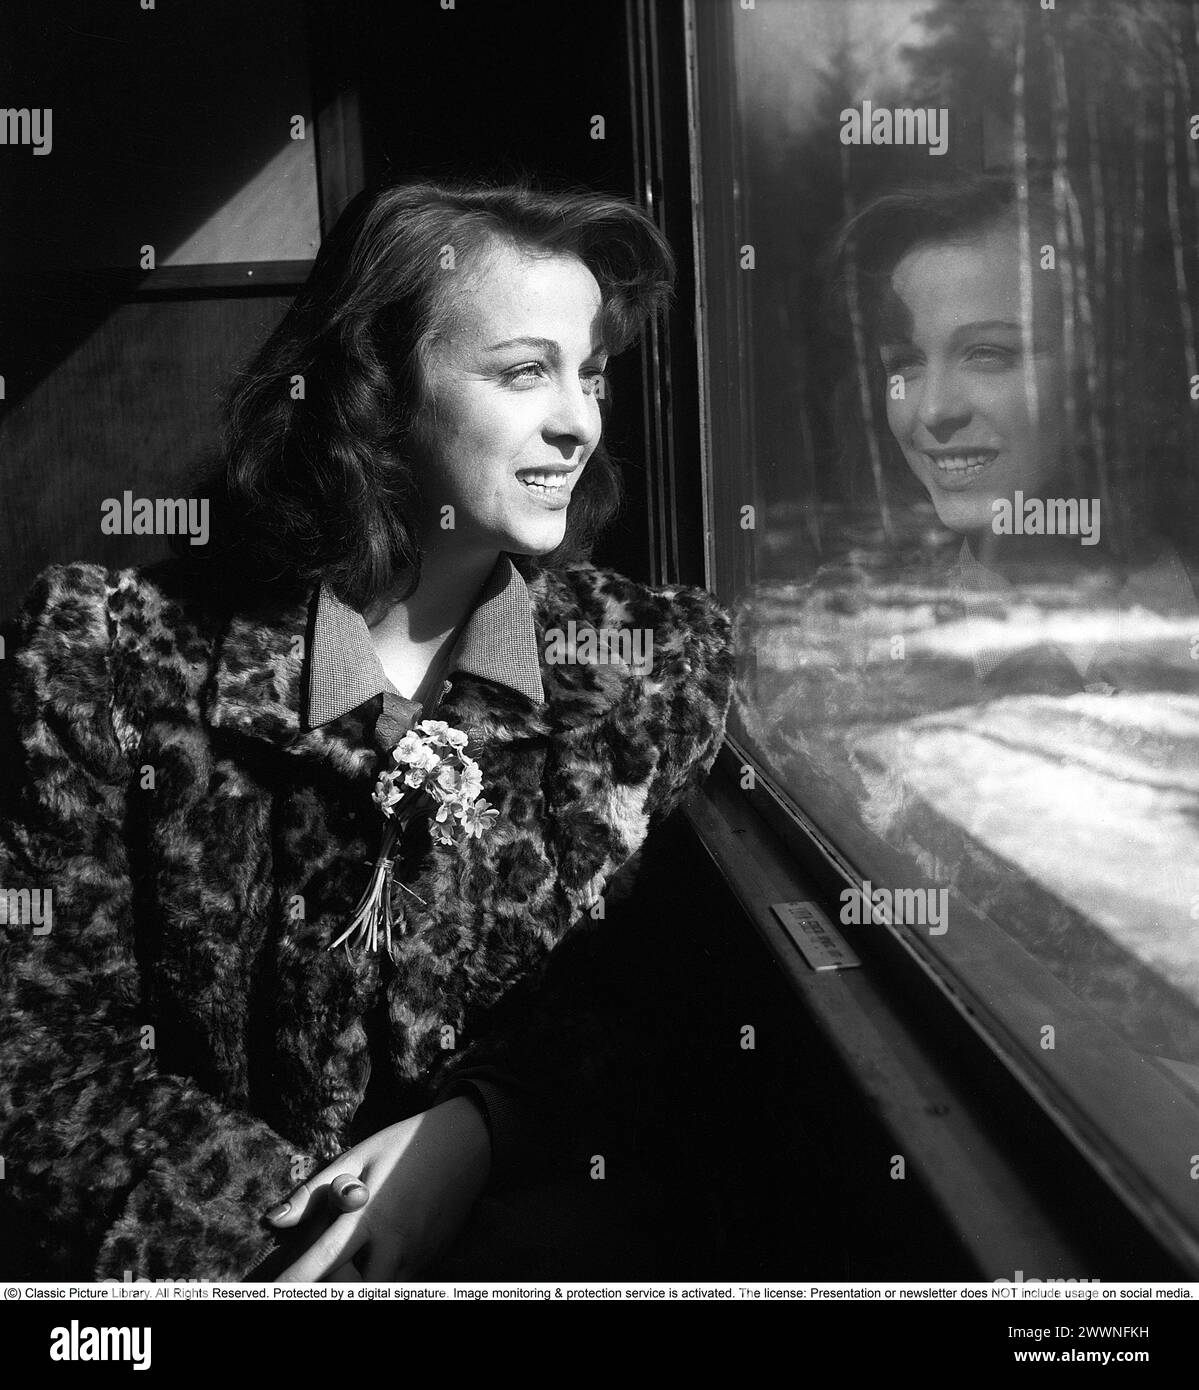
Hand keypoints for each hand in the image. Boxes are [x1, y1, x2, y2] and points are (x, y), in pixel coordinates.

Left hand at [264, 1098, 490, 1280]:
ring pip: (379, 1288)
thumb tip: (274, 1221)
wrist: (468, 1142)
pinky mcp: (430, 1260)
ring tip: (350, 1258)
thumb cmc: (404, 1145)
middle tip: (320, 1269)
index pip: (322, 1261)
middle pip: (354, 1289)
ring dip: (357, 1281)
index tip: (275, 1290)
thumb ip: (314, 1193)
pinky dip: (379, 1276)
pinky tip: (374, 1255)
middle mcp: (394, 1243)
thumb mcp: (357, 1157)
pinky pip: (398, 1281)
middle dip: (332, 1286)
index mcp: (368, 1215)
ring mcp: (415, 1255)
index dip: (295, 1282)